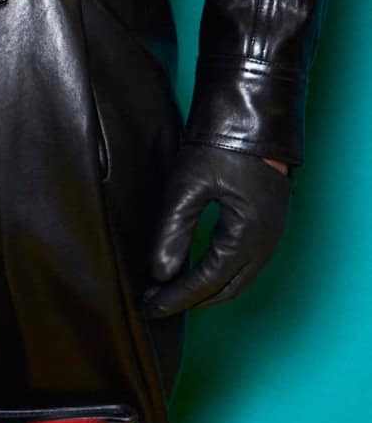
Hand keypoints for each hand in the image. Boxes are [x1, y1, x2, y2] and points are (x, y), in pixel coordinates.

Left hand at [144, 142, 290, 314]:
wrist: (253, 115)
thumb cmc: (221, 146)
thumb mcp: (188, 187)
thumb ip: (173, 232)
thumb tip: (159, 273)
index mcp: (249, 236)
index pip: (208, 282)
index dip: (177, 297)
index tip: (150, 307)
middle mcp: (266, 243)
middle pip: (227, 289)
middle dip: (191, 300)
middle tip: (156, 303)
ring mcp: (271, 234)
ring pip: (238, 278)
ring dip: (206, 289)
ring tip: (171, 290)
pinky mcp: (267, 224)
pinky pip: (244, 263)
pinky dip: (219, 274)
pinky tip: (196, 269)